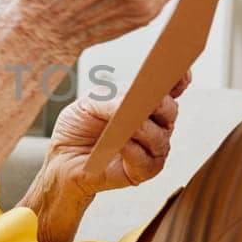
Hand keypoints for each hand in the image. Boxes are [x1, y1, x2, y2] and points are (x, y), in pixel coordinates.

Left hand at [46, 69, 191, 196]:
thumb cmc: (79, 127)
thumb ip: (112, 99)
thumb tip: (129, 103)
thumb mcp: (89, 103)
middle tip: (139, 101)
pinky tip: (122, 146)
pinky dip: (135, 151)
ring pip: (160, 137)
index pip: (171, 88)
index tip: (178, 71)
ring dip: (141, 130)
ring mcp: (151, 148)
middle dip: (157, 104)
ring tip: (123, 127)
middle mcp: (154, 123)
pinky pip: (148, 161)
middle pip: (170, 110)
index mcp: (144, 102)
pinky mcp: (143, 171)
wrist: (63, 157)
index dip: (178, 78)